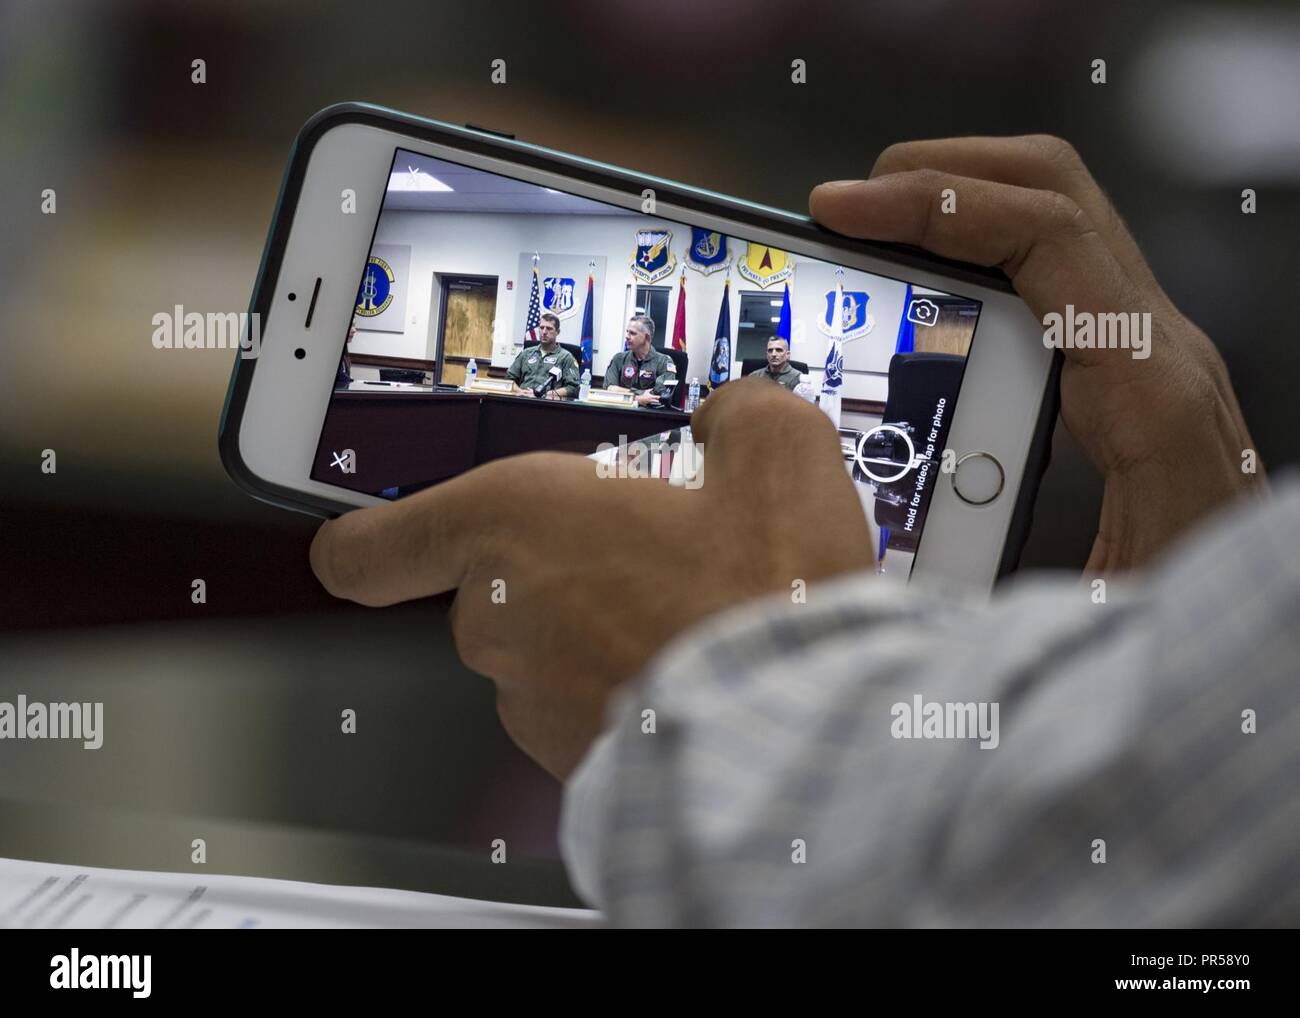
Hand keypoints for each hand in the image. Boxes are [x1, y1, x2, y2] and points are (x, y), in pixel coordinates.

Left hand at [310, 378, 868, 778]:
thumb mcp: (780, 456)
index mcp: (517, 522)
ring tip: (693, 622)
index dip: (363, 540)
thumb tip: (732, 420)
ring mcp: (527, 700)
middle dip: (564, 566)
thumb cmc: (764, 608)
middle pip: (496, 582)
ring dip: (600, 630)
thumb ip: (741, 414)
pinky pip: (581, 707)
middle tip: (654, 557)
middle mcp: (500, 616)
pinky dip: (624, 690)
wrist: (797, 747)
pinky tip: (697, 675)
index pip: (378, 542)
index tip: (359, 541)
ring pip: (545, 648)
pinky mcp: (566, 763)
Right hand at [810, 135, 1262, 570]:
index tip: (840, 210)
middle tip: (845, 207)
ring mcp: (1143, 344)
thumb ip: (997, 598)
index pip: (1048, 240)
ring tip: (869, 228)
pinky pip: (1050, 265)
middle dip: (937, 173)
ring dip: (957, 198)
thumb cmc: (1194, 619)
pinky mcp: (1123, 358)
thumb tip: (883, 583)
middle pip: (1052, 189)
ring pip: (1053, 212)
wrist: (1267, 612)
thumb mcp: (1090, 615)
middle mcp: (1156, 347)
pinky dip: (977, 243)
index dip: (936, 205)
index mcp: (1147, 395)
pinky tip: (920, 283)